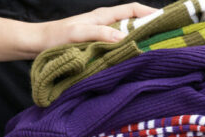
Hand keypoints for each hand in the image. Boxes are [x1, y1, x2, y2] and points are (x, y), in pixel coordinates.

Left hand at [29, 3, 156, 54]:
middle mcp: (105, 23)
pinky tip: (131, 59)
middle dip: (149, 27)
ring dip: (139, 40)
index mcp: (104, 16)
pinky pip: (117, 45)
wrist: (38, 43)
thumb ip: (100, 34)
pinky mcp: (97, 45)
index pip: (133, 9)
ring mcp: (102, 34)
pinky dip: (126, 50)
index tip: (166, 19)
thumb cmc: (56, 36)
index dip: (150, 12)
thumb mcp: (78, 33)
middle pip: (133, 22)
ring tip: (153, 50)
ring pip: (126, 35)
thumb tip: (124, 39)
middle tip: (165, 38)